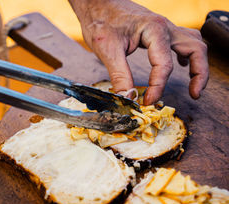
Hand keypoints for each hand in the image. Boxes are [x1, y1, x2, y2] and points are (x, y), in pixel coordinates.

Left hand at [69, 0, 208, 104]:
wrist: (97, 3)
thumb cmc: (101, 19)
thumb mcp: (107, 50)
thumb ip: (119, 76)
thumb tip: (128, 98)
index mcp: (154, 30)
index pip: (164, 65)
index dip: (158, 87)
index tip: (148, 102)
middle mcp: (165, 27)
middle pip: (195, 49)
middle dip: (198, 74)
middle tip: (193, 95)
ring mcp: (165, 27)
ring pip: (194, 44)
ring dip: (198, 64)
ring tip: (194, 86)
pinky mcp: (159, 30)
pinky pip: (183, 41)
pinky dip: (188, 55)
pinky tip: (181, 66)